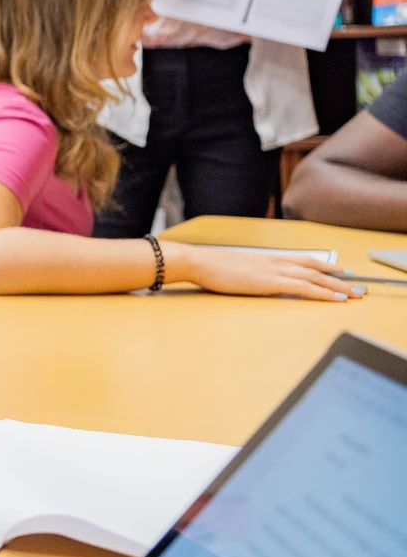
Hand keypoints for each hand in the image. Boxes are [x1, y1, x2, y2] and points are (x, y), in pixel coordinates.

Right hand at [169, 244, 362, 301]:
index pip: (303, 260)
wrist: (200, 262)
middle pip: (316, 268)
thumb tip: (256, 281)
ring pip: (316, 277)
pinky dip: (324, 292)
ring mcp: (276, 270)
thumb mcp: (236, 270)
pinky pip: (306, 287)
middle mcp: (277, 261)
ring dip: (338, 285)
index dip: (324, 266)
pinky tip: (336, 298)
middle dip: (338, 277)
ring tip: (355, 292)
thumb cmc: (212, 267)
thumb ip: (252, 274)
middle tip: (357, 284)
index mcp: (268, 258)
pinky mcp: (273, 282)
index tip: (339, 271)